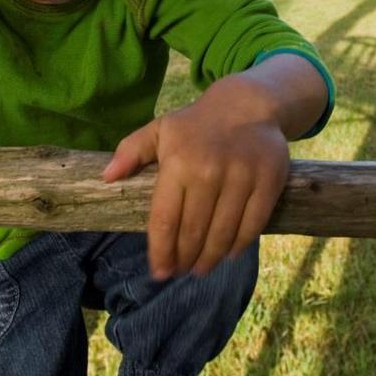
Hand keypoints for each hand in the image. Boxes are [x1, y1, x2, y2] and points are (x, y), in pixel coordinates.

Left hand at [103, 74, 291, 279]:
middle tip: (181, 271)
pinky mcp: (268, 182)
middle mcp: (209, 172)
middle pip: (193, 233)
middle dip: (184, 259)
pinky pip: (252, 225)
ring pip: (222, 234)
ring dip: (210, 259)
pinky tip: (227, 253)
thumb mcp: (161, 129)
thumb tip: (107, 177)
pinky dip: (238, 245)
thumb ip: (131, 151)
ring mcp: (241, 178)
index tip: (159, 272)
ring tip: (201, 268)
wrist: (249, 104)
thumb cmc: (198, 124)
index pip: (165, 221)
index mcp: (178, 163)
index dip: (161, 252)